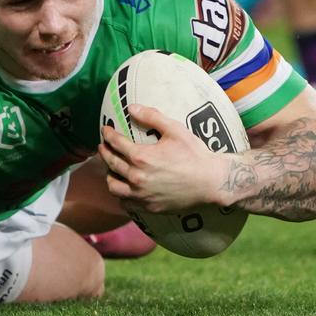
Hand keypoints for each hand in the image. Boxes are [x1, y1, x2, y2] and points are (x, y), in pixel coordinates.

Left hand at [99, 104, 224, 212]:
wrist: (212, 182)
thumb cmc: (194, 154)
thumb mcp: (174, 129)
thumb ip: (151, 116)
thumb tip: (131, 107)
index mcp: (141, 157)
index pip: (116, 143)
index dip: (108, 135)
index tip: (105, 130)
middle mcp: (137, 178)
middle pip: (111, 163)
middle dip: (105, 152)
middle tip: (103, 146)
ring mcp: (142, 195)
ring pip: (114, 186)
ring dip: (109, 175)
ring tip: (111, 168)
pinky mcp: (149, 207)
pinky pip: (126, 202)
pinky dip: (121, 195)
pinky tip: (124, 188)